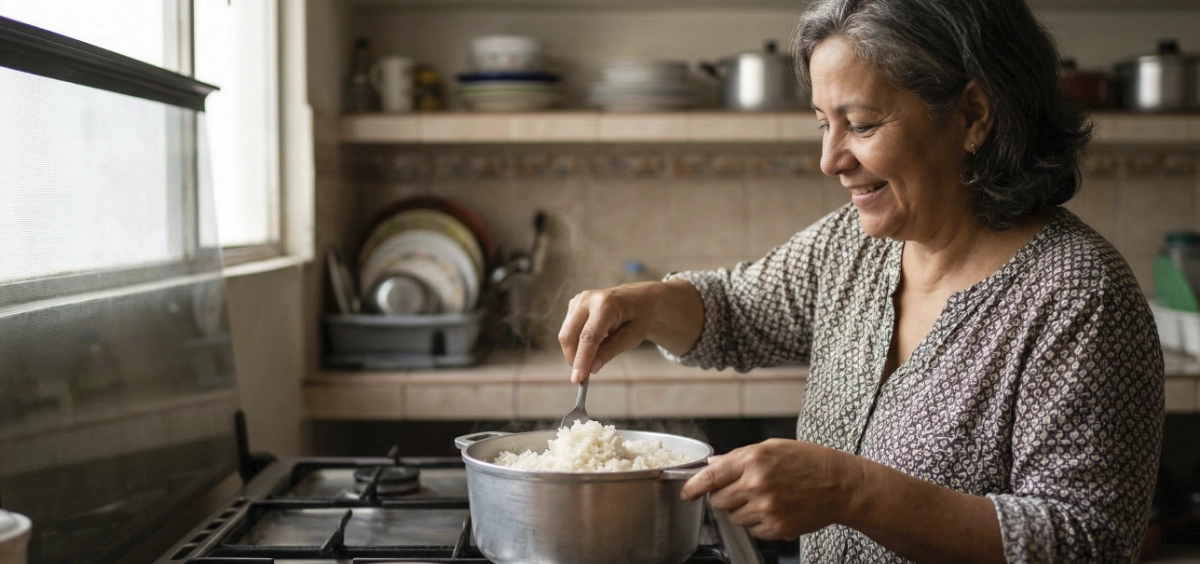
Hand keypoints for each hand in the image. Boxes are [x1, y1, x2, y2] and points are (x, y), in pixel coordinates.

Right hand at [558, 282, 659, 383]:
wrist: (640, 298)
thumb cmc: (639, 317)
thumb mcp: (633, 336)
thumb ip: (610, 350)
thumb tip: (591, 368)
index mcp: (606, 304)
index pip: (588, 336)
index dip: (581, 359)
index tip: (577, 378)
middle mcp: (587, 299)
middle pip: (569, 334)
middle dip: (573, 358)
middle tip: (583, 375)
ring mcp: (578, 300)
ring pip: (566, 334)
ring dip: (574, 351)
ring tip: (593, 357)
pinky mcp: (573, 305)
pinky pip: (568, 330)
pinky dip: (575, 343)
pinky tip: (591, 345)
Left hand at [680, 439, 862, 540]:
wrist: (839, 485)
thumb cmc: (808, 462)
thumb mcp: (772, 448)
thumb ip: (738, 457)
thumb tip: (712, 464)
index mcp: (753, 460)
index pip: (711, 477)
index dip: (693, 487)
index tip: (686, 493)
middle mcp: (756, 485)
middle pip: (719, 501)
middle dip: (725, 496)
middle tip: (744, 489)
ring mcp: (766, 509)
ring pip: (734, 517)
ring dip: (742, 510)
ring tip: (766, 498)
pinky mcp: (776, 528)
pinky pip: (752, 530)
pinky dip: (758, 522)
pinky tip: (776, 508)